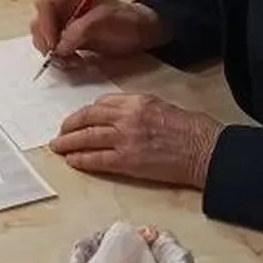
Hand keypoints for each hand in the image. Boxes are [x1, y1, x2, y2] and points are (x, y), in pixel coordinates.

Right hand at [29, 0, 165, 61]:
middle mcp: (65, 10)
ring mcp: (67, 27)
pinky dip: (62, 60)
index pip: (46, 5)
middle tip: (61, 57)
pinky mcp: (71, 42)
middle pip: (40, 24)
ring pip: (45, 40)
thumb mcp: (105, 20)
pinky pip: (57, 52)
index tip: (53, 43)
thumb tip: (59, 48)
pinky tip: (76, 62)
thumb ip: (80, 31)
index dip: (45, 23)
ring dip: (54, 54)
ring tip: (73, 61)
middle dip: (47, 42)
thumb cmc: (127, 20)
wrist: (143, 32)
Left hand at [49, 94, 222, 186]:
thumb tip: (115, 116)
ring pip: (87, 138)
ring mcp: (125, 139)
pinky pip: (97, 159)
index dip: (85, 113)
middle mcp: (126, 117)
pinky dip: (82, 159)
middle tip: (59, 133)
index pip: (101, 104)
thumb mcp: (160, 106)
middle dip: (70, 126)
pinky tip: (72, 160)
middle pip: (88, 119)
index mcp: (136, 101)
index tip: (78, 119)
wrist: (204, 150)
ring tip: (58, 147)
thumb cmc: (190, 128)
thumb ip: (135, 109)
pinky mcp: (127, 161)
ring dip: (69, 143)